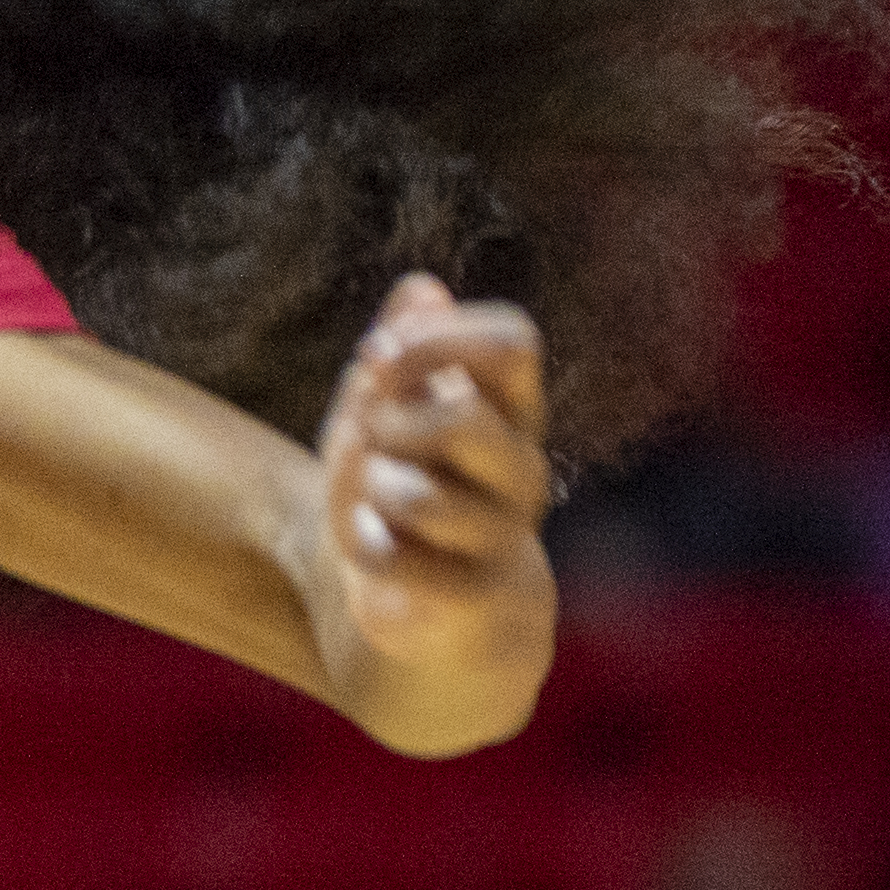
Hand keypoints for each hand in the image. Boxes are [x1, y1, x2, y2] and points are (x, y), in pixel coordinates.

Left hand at [311, 273, 552, 677]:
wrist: (413, 604)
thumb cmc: (402, 484)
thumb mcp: (385, 405)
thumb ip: (405, 348)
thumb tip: (424, 286)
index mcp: (509, 410)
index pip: (514, 341)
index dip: (437, 337)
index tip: (377, 355)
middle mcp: (521, 470)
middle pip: (463, 420)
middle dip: (388, 424)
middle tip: (373, 441)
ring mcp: (505, 537)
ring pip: (420, 498)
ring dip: (370, 493)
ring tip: (373, 504)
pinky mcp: (477, 598)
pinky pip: (403, 562)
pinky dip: (368, 550)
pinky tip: (373, 549)